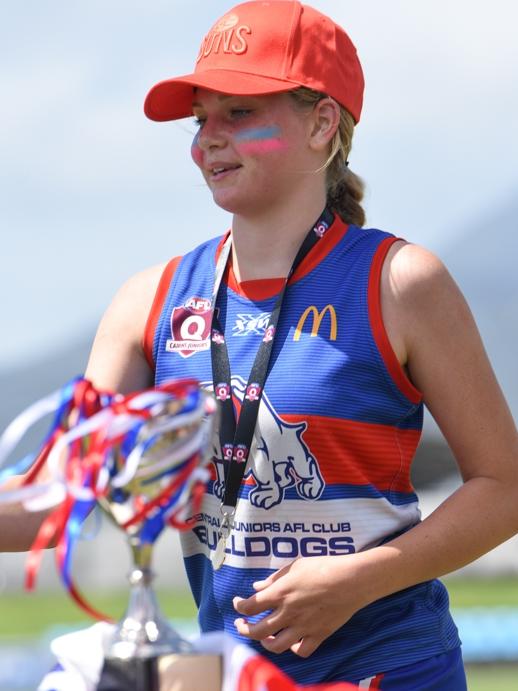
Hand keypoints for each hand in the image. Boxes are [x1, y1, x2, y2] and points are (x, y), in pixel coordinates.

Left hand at [233, 555, 365, 657]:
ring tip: (263, 636)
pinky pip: (302, 651)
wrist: (352, 580)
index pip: (250, 606)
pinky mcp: (319, 635)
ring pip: (275, 646)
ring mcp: (303, 627)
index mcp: (281, 593)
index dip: (239, 606)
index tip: (238, 603)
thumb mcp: (296, 565)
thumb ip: (274, 578)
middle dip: (244, 629)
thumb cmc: (324, 566)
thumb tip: (256, 587)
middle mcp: (288, 613)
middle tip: (241, 625)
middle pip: (257, 631)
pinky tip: (291, 642)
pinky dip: (293, 649)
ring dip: (264, 643)